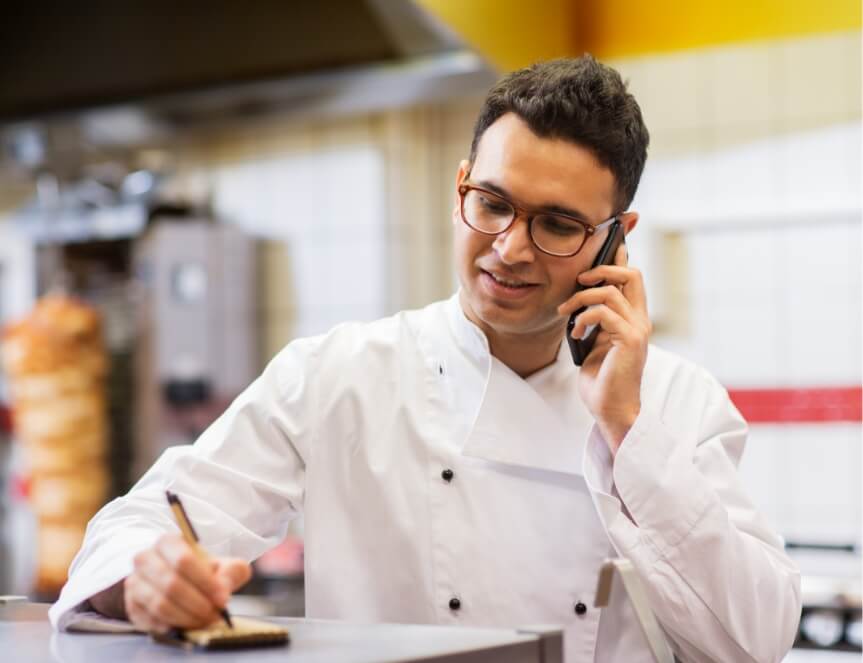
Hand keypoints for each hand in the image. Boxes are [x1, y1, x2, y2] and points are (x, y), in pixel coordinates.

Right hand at [122, 534, 250, 632]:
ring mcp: (135, 583)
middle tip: (215, 615)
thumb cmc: (202, 571)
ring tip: (205, 621)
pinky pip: (151, 620)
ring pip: (160, 605)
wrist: (179, 580)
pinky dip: (172, 626)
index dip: (204, 582)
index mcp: (169, 542)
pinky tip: (187, 626)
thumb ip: (231, 572)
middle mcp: (146, 559)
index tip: (222, 598)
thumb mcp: (223, 565)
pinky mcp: (131, 605)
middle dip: (197, 604)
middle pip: (171, 584)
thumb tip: (222, 591)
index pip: (183, 560)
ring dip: (186, 618)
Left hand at [557, 244, 650, 454]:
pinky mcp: (629, 340)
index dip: (622, 254)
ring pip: (613, 290)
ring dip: (582, 297)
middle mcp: (641, 320)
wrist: (611, 409)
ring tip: (567, 312)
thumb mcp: (594, 341)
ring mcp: (637, 329)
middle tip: (579, 279)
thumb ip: (594, 320)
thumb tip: (579, 299)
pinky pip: (604, 312)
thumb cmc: (602, 379)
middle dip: (602, 268)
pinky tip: (576, 333)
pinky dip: (584, 318)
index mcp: (634, 318)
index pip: (632, 278)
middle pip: (631, 274)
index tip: (612, 237)